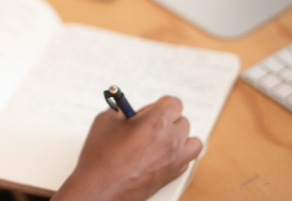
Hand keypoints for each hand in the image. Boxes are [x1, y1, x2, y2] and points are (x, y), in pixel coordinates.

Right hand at [51, 96, 201, 200]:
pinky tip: (162, 155)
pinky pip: (187, 159)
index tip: (149, 110)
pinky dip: (179, 154)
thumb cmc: (101, 158)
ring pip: (192, 141)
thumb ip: (122, 110)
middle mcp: (171, 139)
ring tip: (161, 140)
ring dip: (180, 137)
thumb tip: (128, 109)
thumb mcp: (106, 121)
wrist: (99, 189)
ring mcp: (175, 159)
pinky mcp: (173, 174)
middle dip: (167, 121)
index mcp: (157, 121)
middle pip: (182, 121)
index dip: (160, 105)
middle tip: (147, 126)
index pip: (174, 103)